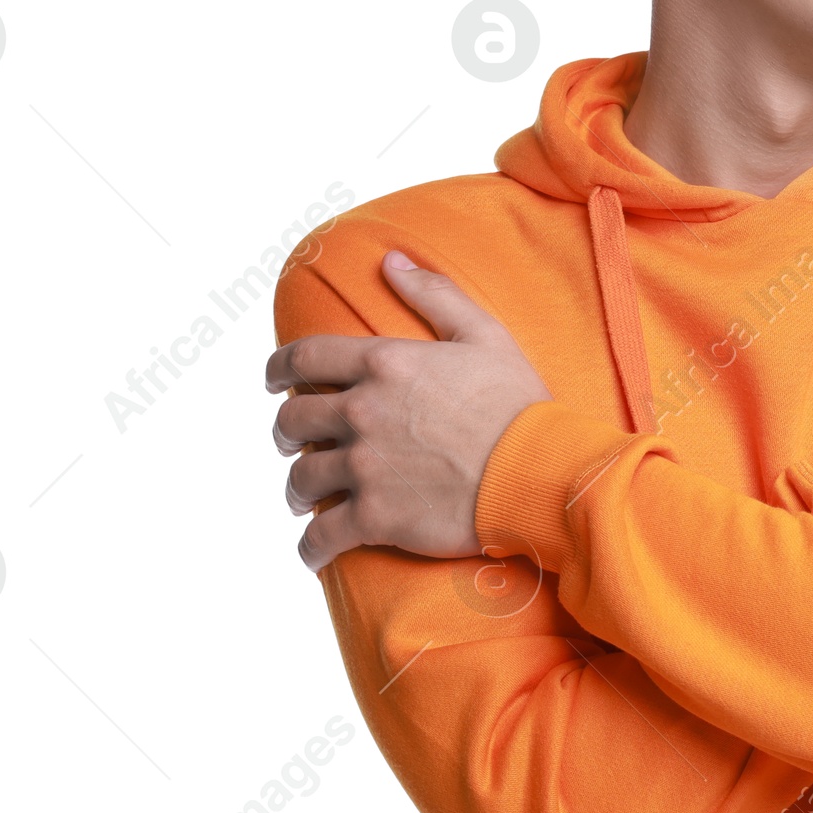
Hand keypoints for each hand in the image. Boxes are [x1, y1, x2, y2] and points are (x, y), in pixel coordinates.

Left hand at [265, 252, 551, 570]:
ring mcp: (365, 468)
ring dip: (298, 488)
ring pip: (301, 479)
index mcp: (384, 363)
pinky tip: (314, 551)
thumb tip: (392, 260)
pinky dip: (311, 546)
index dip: (278, 368)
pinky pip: (322, 535)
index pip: (304, 358)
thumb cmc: (519, 404)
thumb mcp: (484, 334)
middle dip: (287, 431)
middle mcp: (363, 413)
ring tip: (305, 497)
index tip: (273, 379)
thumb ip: (434, 293)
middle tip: (294, 440)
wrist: (538, 471)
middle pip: (293, 420)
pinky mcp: (375, 518)